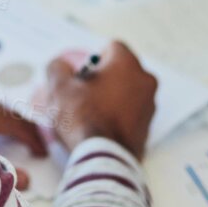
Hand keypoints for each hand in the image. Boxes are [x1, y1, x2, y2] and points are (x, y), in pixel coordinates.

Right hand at [43, 41, 157, 158]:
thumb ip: (58, 68)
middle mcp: (144, 80)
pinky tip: (100, 128)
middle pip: (121, 70)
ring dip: (111, 97)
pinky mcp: (148, 126)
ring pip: (127, 92)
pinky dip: (118, 115)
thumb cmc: (84, 118)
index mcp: (127, 64)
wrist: (103, 158)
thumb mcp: (60, 88)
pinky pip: (131, 113)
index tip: (82, 75)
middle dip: (103, 78)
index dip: (93, 60)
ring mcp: (150, 104)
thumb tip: (60, 65)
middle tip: (83, 94)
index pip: (112, 48)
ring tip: (90, 113)